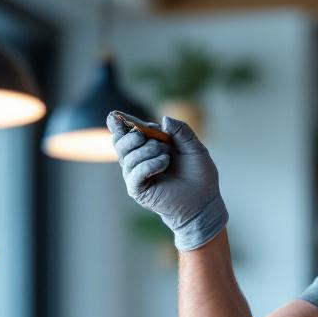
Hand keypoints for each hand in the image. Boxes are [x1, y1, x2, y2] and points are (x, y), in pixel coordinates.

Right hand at [107, 112, 227, 251]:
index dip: (119, 123)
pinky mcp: (138, 190)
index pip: (127, 133)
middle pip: (120, 143)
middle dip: (132, 135)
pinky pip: (134, 173)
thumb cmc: (199, 175)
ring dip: (147, 150)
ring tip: (165, 154)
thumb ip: (181, 131)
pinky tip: (163, 163)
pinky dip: (148, 164)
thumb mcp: (194, 148)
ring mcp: (137, 175)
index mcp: (148, 146)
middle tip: (149, 136)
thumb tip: (164, 119)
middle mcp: (139, 160)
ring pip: (127, 157)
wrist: (203, 201)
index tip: (114, 115)